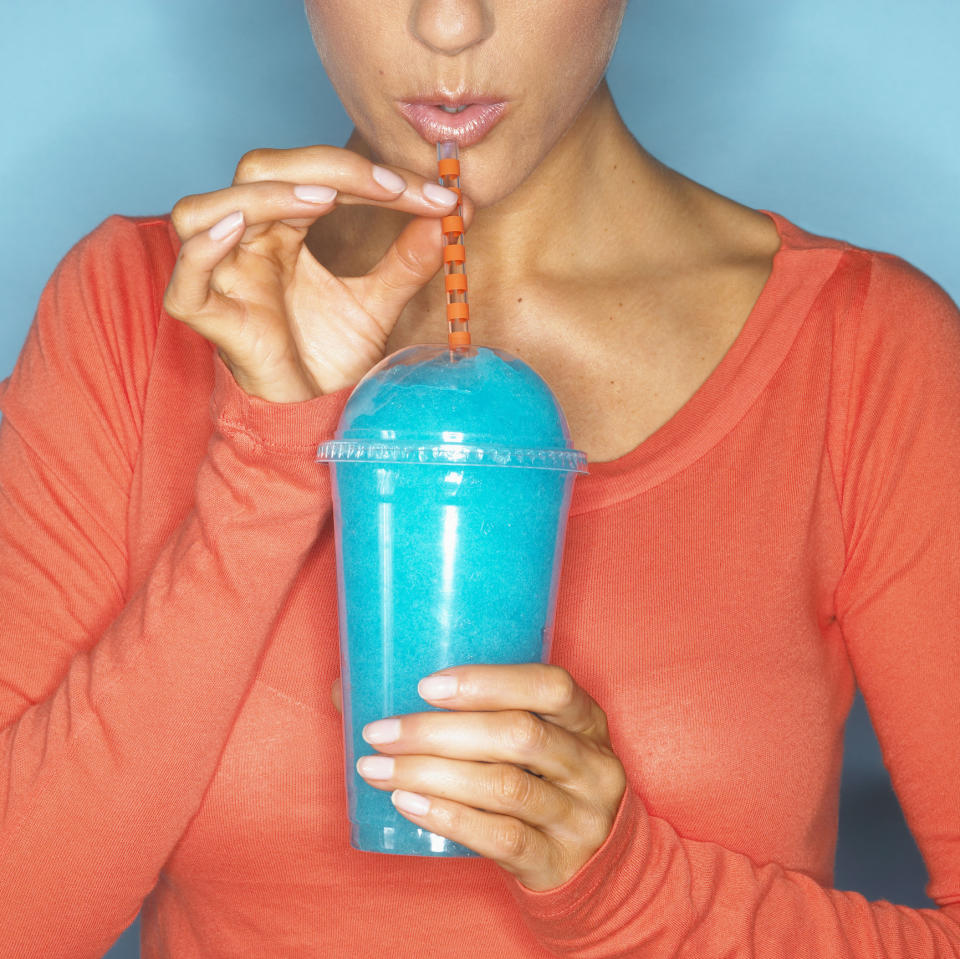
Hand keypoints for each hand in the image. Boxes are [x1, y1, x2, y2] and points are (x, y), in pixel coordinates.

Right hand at [163, 145, 466, 401]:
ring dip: (262, 196)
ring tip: (322, 200)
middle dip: (325, 169)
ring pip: (205, 210)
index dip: (369, 174)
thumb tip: (453, 212)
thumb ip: (409, 259)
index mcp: (283, 230)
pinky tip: (236, 231)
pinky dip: (203, 251)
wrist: (315, 414)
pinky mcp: (211, 319)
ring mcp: (224, 278)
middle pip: (259, 172)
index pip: (316, 177)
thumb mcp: (380, 302)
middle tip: (389, 187)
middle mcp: (248, 243)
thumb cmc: (331, 356)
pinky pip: (187, 281)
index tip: (434, 194)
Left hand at [339, 664, 626, 891]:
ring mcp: (579, 818)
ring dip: (430, 774)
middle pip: (519, 736)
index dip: (489, 682)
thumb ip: (468, 711)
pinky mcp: (556, 862)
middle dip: (439, 732)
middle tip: (380, 733)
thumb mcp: (533, 738)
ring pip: (504, 787)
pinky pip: (502, 838)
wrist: (593, 866)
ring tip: (376, 768)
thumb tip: (349, 688)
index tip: (426, 685)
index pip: (551, 685)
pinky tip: (407, 804)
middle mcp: (591, 766)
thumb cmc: (541, 781)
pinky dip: (449, 817)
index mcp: (587, 720)